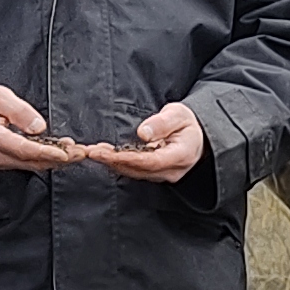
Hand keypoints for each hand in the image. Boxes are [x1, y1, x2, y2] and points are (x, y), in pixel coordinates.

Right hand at [0, 84, 76, 171]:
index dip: (47, 152)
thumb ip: (20, 111)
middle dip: (59, 159)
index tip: (66, 153)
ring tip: (76, 153)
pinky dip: (43, 160)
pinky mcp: (0, 163)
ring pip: (30, 166)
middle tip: (82, 153)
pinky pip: (25, 164)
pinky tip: (58, 153)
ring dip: (54, 161)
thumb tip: (39, 127)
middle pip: (31, 162)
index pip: (24, 149)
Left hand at [78, 100, 205, 184]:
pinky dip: (118, 164)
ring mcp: (163, 175)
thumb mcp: (179, 115)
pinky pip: (135, 171)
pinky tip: (104, 156)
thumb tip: (143, 133)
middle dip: (112, 161)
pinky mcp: (155, 174)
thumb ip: (162, 123)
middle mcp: (172, 170)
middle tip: (90, 151)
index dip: (126, 158)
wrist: (198, 136)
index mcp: (181, 155)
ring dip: (112, 163)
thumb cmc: (188, 123)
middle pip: (138, 169)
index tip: (106, 153)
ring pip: (134, 172)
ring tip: (92, 152)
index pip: (150, 161)